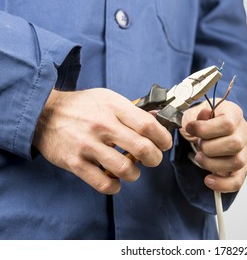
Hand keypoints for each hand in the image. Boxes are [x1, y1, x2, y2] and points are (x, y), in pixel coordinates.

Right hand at [33, 89, 171, 193]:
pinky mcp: (75, 162)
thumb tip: (158, 118)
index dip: (163, 138)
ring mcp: (87, 145)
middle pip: (142, 148)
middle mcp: (102, 125)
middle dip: (154, 159)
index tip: (164, 144)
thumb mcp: (108, 98)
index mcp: (113, 107)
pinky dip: (114, 186)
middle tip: (152, 159)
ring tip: (132, 170)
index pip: (148, 126)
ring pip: (125, 169)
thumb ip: (132, 110)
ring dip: (135, 174)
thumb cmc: (82, 106)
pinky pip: (103, 183)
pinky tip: (115, 180)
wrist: (44, 113)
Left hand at [180, 99, 246, 192]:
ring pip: (237, 162)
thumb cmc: (202, 120)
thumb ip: (196, 114)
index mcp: (234, 114)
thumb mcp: (195, 112)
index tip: (190, 129)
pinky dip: (222, 184)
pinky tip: (209, 180)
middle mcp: (243, 132)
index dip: (206, 129)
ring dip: (212, 164)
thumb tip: (203, 116)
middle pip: (235, 144)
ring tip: (200, 158)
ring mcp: (244, 151)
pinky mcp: (241, 168)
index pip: (228, 124)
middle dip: (209, 147)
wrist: (207, 129)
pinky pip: (237, 181)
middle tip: (198, 145)